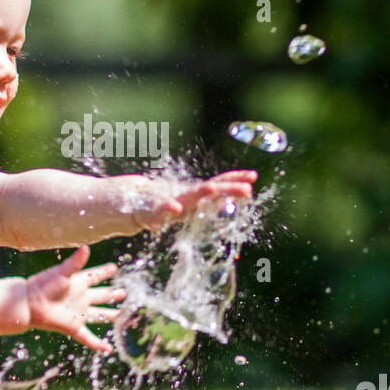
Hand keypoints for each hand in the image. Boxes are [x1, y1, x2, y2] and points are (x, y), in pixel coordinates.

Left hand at [25, 244, 125, 352]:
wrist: (29, 304)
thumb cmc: (43, 285)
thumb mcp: (61, 273)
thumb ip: (75, 262)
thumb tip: (86, 248)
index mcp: (78, 283)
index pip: (95, 276)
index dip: (104, 272)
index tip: (114, 268)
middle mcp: (80, 298)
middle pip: (100, 296)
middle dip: (111, 294)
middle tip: (123, 292)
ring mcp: (78, 313)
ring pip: (98, 315)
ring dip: (110, 315)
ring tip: (121, 315)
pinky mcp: (73, 327)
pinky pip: (88, 337)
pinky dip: (98, 344)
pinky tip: (108, 349)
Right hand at [133, 170, 256, 233]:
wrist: (136, 203)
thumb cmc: (169, 203)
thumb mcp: (193, 203)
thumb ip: (214, 200)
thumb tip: (244, 192)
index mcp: (196, 194)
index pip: (219, 183)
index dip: (235, 179)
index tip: (253, 176)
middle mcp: (186, 197)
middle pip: (210, 191)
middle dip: (227, 189)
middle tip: (247, 189)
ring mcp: (170, 203)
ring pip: (188, 198)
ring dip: (200, 193)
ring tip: (212, 189)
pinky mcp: (153, 213)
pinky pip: (161, 211)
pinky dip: (168, 208)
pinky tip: (175, 207)